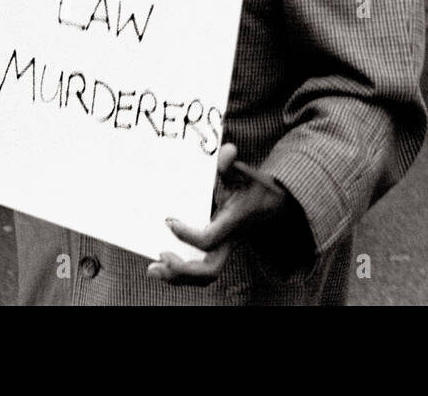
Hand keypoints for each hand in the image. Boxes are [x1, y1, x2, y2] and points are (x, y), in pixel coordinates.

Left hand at [146, 143, 292, 285]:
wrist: (273, 204)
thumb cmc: (255, 186)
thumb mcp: (245, 173)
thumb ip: (231, 165)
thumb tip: (227, 150)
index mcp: (233, 223)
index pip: (208, 239)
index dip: (186, 234)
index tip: (169, 220)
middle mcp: (229, 241)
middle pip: (209, 270)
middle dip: (181, 270)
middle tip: (157, 260)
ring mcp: (224, 250)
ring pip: (204, 275)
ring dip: (177, 277)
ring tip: (154, 269)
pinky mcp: (218, 252)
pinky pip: (201, 270)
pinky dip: (181, 273)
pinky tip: (164, 265)